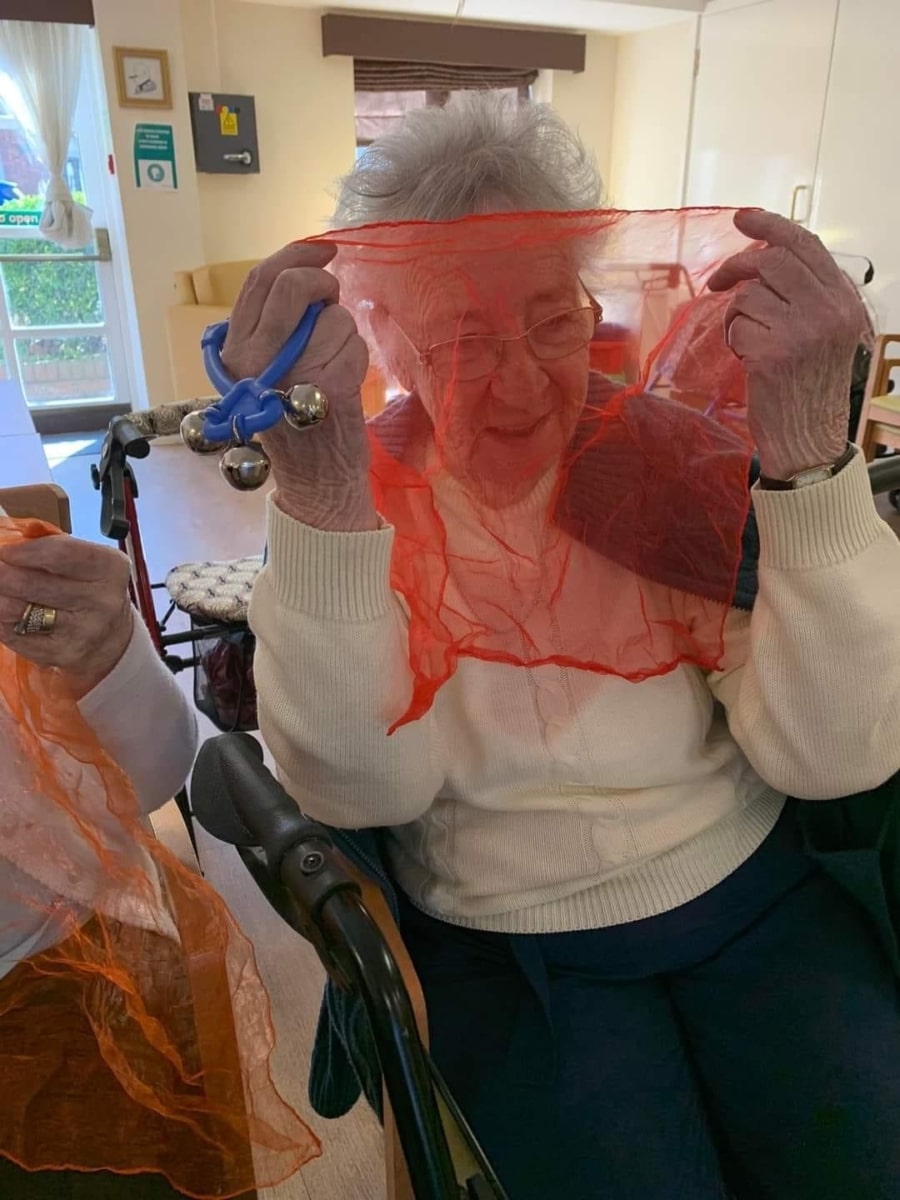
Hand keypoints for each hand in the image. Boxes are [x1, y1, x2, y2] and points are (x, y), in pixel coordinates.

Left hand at [0, 534, 133, 697]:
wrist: (113, 641)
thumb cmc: (90, 590)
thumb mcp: (86, 561)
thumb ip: (53, 544)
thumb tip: (13, 535)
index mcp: (110, 568)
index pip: (60, 553)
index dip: (24, 551)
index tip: (3, 550)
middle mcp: (102, 600)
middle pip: (33, 583)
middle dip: (2, 574)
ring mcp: (83, 631)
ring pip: (19, 611)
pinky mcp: (64, 654)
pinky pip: (16, 636)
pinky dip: (1, 623)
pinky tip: (2, 614)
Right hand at [222, 242, 375, 530]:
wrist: (315, 485)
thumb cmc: (296, 425)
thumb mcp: (266, 373)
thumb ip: (273, 328)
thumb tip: (301, 275)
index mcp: (234, 352)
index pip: (258, 282)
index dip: (293, 256)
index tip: (320, 252)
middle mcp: (253, 359)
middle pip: (290, 286)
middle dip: (321, 281)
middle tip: (333, 293)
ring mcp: (290, 371)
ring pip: (331, 316)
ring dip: (345, 334)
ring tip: (335, 367)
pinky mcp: (326, 384)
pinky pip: (351, 342)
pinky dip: (358, 357)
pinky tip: (346, 385)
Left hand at [707, 210, 865, 479]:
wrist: (809, 440)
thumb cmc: (808, 389)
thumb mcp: (822, 335)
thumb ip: (805, 297)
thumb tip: (764, 258)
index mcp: (844, 302)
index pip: (806, 245)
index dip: (770, 226)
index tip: (742, 218)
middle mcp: (829, 311)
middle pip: (772, 262)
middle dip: (736, 266)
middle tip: (717, 281)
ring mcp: (803, 331)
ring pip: (749, 294)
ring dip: (735, 314)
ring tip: (745, 339)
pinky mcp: (774, 353)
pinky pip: (737, 326)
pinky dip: (733, 339)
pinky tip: (748, 359)